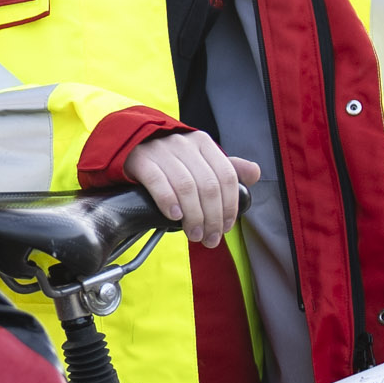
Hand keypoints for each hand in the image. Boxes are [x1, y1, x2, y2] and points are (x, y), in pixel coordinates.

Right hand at [120, 130, 247, 248]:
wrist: (128, 145)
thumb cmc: (168, 159)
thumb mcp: (199, 160)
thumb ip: (226, 169)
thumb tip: (255, 173)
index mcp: (204, 143)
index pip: (226, 176)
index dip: (229, 206)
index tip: (225, 228)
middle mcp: (185, 144)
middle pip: (208, 185)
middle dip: (212, 218)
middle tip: (209, 239)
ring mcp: (162, 151)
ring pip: (186, 187)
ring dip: (193, 216)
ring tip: (193, 234)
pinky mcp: (141, 160)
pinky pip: (158, 182)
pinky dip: (168, 202)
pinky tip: (174, 217)